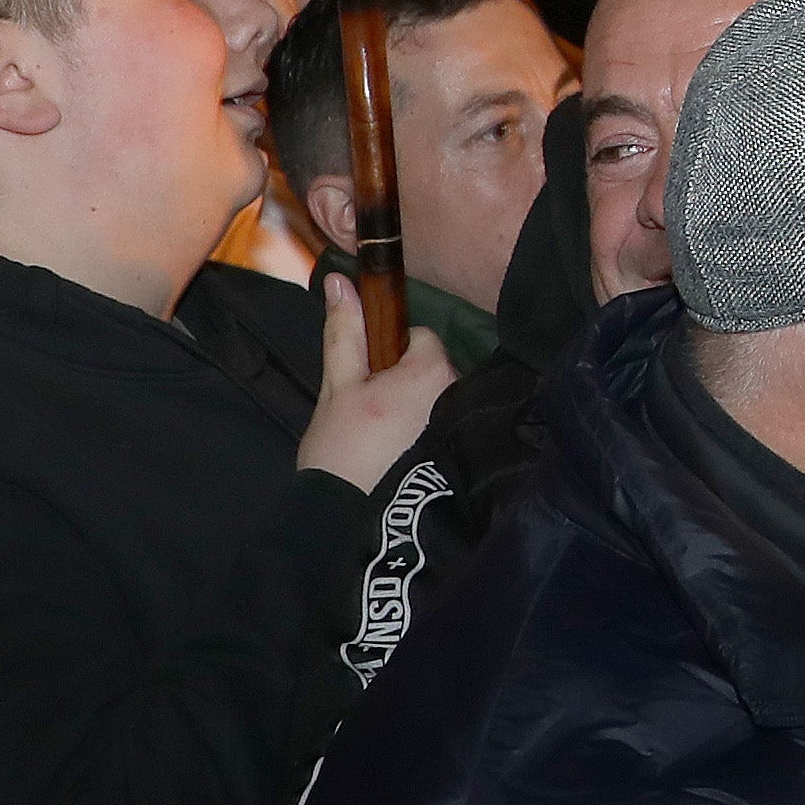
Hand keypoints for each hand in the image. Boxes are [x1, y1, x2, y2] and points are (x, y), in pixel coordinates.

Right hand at [294, 269, 459, 489]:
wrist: (351, 522)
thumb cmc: (342, 449)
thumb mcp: (338, 386)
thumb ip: (345, 332)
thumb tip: (340, 281)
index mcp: (433, 371)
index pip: (420, 337)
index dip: (389, 354)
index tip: (368, 382)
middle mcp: (460, 393)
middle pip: (431, 369)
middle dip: (402, 383)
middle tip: (369, 415)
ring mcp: (466, 426)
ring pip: (437, 400)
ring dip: (415, 411)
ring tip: (383, 442)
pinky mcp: (463, 456)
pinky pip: (445, 427)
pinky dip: (426, 435)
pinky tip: (401, 458)